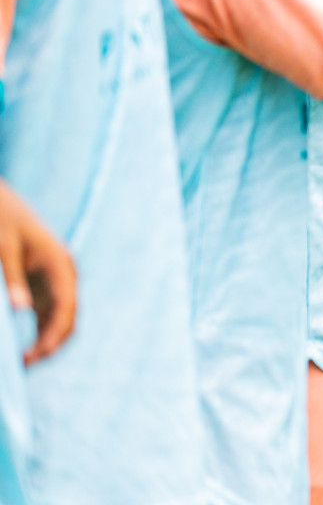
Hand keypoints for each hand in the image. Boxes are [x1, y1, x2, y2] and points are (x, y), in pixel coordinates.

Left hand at [0, 180, 75, 363]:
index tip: (33, 358)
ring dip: (47, 341)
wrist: (1, 202)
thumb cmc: (1, 219)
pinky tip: (23, 347)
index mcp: (60, 264)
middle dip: (51, 344)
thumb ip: (12, 279)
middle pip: (68, 318)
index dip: (52, 336)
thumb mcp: (2, 248)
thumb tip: (20, 311)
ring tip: (23, 362)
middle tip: (24, 366)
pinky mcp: (46, 283)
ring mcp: (57, 279)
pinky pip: (50, 314)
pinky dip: (41, 332)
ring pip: (61, 319)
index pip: (65, 308)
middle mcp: (65, 274)